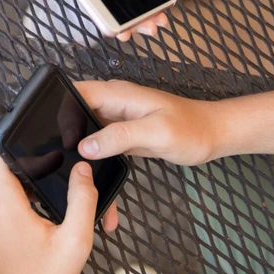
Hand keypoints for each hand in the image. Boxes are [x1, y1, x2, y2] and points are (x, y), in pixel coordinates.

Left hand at [0, 149, 104, 273]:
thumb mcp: (75, 240)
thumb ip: (82, 199)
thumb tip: (82, 170)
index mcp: (3, 207)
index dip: (16, 146)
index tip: (34, 147)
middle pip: (0, 172)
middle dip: (23, 176)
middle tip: (46, 196)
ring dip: (14, 193)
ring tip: (37, 214)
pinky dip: (4, 207)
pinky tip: (24, 225)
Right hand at [74, 80, 219, 166]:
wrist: (213, 135)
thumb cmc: (191, 129)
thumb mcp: (157, 132)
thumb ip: (121, 136)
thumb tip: (86, 146)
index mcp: (118, 95)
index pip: (76, 93)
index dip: (62, 112)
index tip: (61, 139)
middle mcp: (112, 104)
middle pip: (74, 111)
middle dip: (63, 133)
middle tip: (60, 160)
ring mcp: (116, 119)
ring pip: (84, 130)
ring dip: (77, 148)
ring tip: (73, 174)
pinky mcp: (121, 135)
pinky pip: (99, 144)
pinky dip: (94, 159)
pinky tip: (93, 180)